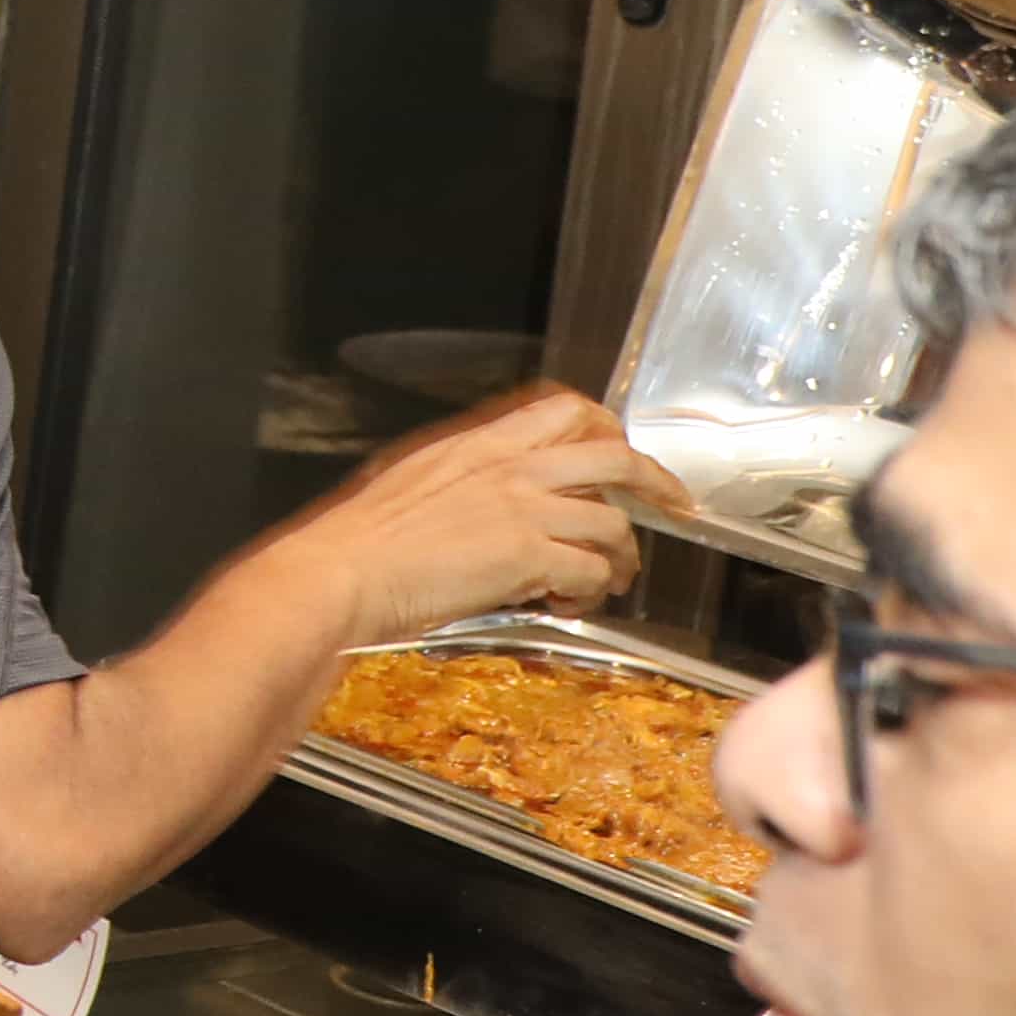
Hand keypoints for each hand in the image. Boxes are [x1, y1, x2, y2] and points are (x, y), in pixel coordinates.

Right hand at [300, 385, 671, 642]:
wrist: (342, 575)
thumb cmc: (359, 542)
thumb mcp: (412, 486)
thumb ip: (465, 484)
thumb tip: (496, 505)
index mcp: (477, 446)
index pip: (563, 411)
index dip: (608, 430)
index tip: (625, 454)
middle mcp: (508, 468)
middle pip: (613, 457)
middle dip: (656, 483)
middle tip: (674, 506)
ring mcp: (522, 509)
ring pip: (613, 523)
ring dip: (619, 559)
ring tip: (604, 583)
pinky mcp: (528, 556)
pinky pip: (591, 572)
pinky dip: (590, 593)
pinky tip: (567, 604)